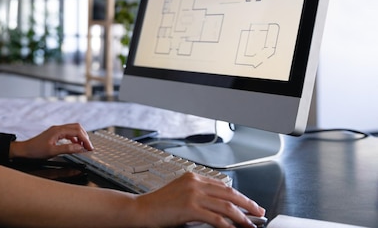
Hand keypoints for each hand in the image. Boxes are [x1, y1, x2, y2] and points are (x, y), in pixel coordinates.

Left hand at [10, 123, 93, 159]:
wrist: (24, 150)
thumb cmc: (36, 151)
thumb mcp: (52, 152)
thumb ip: (67, 149)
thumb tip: (80, 148)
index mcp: (58, 130)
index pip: (77, 131)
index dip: (85, 140)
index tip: (90, 148)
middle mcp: (58, 128)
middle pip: (77, 128)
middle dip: (85, 136)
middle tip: (89, 147)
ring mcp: (56, 131)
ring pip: (73, 130)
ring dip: (80, 137)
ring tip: (84, 146)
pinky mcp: (55, 134)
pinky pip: (68, 133)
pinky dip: (74, 138)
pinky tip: (75, 145)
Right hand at [138, 172, 264, 227]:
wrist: (141, 210)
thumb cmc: (159, 205)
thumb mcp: (181, 194)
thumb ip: (199, 195)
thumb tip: (220, 208)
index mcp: (193, 177)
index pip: (223, 185)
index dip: (239, 195)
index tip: (249, 204)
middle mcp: (194, 183)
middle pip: (229, 193)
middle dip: (247, 204)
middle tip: (258, 212)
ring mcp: (192, 194)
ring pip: (226, 206)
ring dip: (242, 217)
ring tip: (250, 225)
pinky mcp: (190, 208)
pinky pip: (216, 218)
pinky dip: (228, 226)